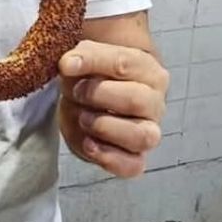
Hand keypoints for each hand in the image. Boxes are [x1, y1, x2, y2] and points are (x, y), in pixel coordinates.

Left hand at [57, 40, 168, 178]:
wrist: (92, 100)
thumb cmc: (93, 76)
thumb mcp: (85, 58)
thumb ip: (80, 56)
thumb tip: (69, 64)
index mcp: (148, 70)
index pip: (125, 63)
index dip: (92, 63)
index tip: (66, 65)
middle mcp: (154, 102)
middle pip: (137, 101)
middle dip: (99, 95)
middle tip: (76, 93)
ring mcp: (149, 132)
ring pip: (142, 137)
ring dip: (105, 127)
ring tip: (83, 118)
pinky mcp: (135, 157)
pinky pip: (133, 165)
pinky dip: (109, 157)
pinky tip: (88, 144)